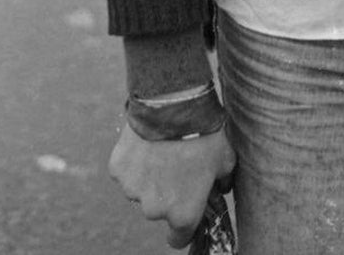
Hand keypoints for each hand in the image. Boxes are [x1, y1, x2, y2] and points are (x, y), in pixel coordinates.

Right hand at [109, 121, 235, 248]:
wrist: (174, 106)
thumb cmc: (204, 134)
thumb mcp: (226, 160)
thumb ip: (223, 181)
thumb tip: (220, 188)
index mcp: (183, 214)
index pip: (179, 237)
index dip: (183, 228)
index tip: (185, 213)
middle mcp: (154, 210)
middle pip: (159, 210)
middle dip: (166, 193)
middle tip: (177, 166)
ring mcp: (133, 191)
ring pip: (141, 189)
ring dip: (149, 176)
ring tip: (163, 148)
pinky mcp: (118, 170)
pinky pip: (127, 171)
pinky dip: (134, 160)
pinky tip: (147, 140)